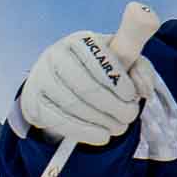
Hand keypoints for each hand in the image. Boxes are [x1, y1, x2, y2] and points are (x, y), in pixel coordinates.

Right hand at [20, 30, 161, 145]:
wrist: (63, 85)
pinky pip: (58, 120)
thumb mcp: (124, 63)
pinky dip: (84, 132)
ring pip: (73, 105)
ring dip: (102, 121)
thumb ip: (141, 68)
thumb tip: (143, 89)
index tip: (133, 97)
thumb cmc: (100, 71)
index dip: (119, 81)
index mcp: (79, 40)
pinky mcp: (32, 101)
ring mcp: (40, 78)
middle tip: (130, 117)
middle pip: (86, 86)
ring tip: (119, 128)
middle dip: (114, 106)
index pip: (99, 59)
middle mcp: (55, 55)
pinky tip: (102, 136)